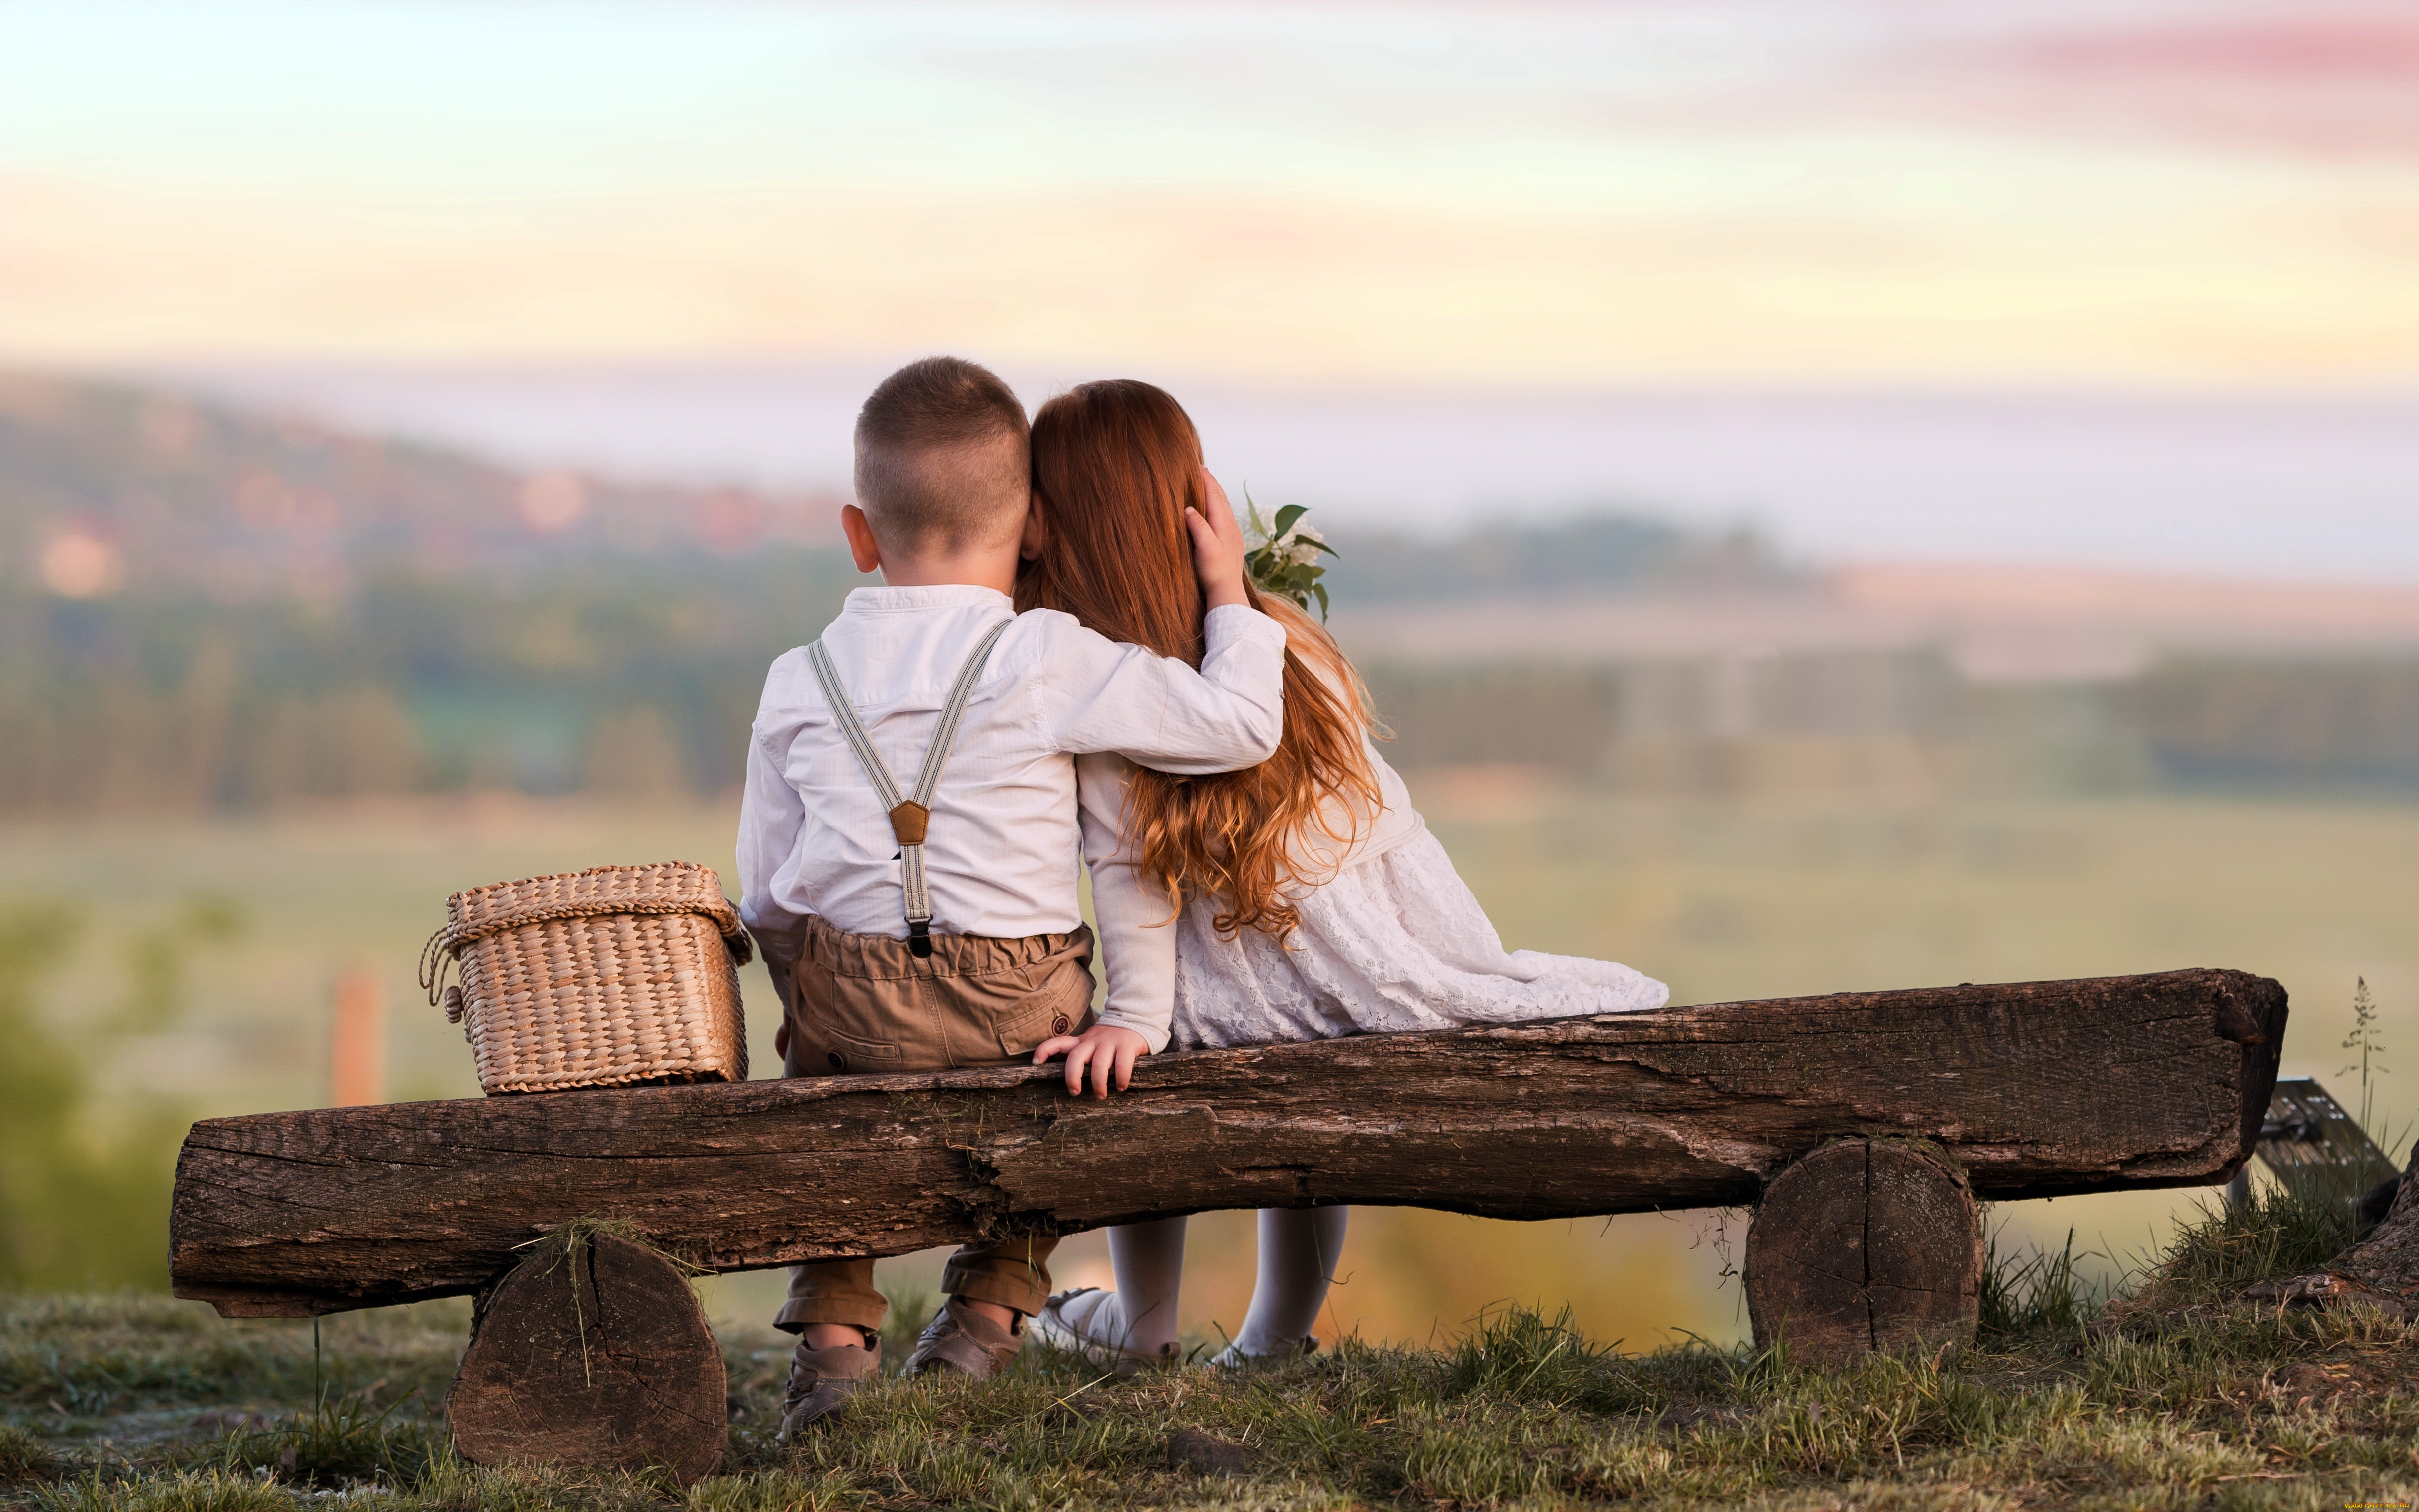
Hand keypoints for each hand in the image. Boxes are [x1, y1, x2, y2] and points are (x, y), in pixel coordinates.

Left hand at [1032, 1022, 1149, 1098]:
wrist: (1135, 1020)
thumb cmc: (1109, 1039)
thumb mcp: (1091, 1042)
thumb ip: (1077, 1051)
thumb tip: (1057, 1062)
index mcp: (1082, 1041)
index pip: (1058, 1042)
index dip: (1045, 1050)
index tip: (1036, 1062)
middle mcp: (1093, 1040)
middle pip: (1076, 1058)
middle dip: (1072, 1077)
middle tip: (1075, 1092)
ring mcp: (1110, 1042)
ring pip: (1098, 1064)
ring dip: (1098, 1084)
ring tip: (1101, 1096)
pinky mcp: (1127, 1045)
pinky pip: (1122, 1065)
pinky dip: (1121, 1079)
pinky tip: (1121, 1087)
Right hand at [1185, 468, 1249, 610]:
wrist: (1228, 591)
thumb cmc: (1215, 571)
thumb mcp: (1205, 548)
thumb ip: (1198, 527)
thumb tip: (1188, 508)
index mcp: (1223, 523)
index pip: (1214, 494)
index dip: (1206, 479)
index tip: (1197, 466)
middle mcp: (1230, 525)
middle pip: (1220, 497)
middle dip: (1211, 482)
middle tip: (1201, 469)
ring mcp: (1232, 533)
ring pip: (1223, 506)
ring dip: (1215, 493)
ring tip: (1207, 484)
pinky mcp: (1231, 542)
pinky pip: (1223, 516)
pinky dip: (1217, 506)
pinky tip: (1213, 510)